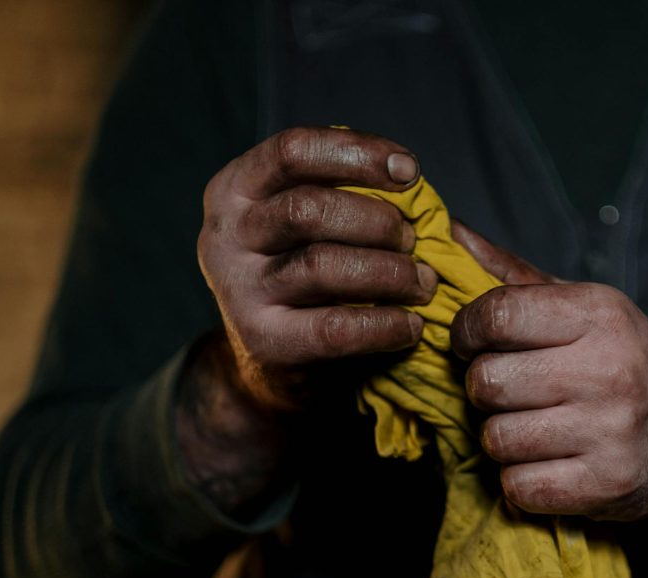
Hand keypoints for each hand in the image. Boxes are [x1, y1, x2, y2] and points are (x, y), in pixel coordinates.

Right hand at [198, 126, 437, 408]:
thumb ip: (356, 194)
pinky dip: (384, 324)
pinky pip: (334, 327)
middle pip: (308, 208)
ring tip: (422, 282)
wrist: (271, 357)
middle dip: (378, 221)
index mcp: (238, 187)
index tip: (411, 172)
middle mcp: (225, 233)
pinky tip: (411, 324)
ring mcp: (238, 289)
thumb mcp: (318, 223)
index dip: (358, 154)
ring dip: (388, 272)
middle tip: (414, 240)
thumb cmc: (311, 274)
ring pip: (320, 265)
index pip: (294, 150)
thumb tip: (415, 181)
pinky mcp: (263, 340)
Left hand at [450, 231, 647, 521]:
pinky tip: (548, 462)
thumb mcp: (581, 307)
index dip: (466, 331)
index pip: (497, 315)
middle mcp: (610, 370)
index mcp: (599, 315)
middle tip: (509, 390)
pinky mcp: (606, 485)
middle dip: (484, 389)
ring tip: (532, 427)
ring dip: (502, 438)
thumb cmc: (621, 360)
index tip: (470, 343)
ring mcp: (611, 432)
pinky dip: (521, 481)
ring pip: (496, 439)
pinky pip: (518, 487)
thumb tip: (447, 231)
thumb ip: (512, 276)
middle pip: (487, 382)